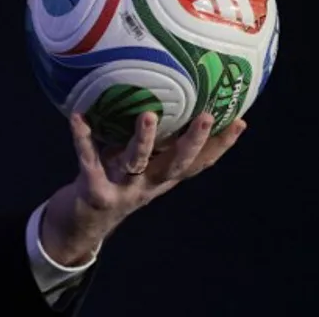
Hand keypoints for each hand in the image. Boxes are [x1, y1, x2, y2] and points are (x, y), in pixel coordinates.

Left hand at [41, 111, 246, 264]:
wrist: (84, 220)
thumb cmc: (118, 179)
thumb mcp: (142, 164)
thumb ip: (157, 142)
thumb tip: (170, 97)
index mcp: (163, 177)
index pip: (199, 163)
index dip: (221, 146)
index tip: (240, 122)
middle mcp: (148, 184)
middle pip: (176, 165)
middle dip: (194, 142)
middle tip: (208, 116)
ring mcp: (122, 188)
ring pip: (137, 163)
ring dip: (144, 141)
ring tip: (149, 116)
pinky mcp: (94, 188)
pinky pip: (88, 158)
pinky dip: (82, 138)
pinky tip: (78, 117)